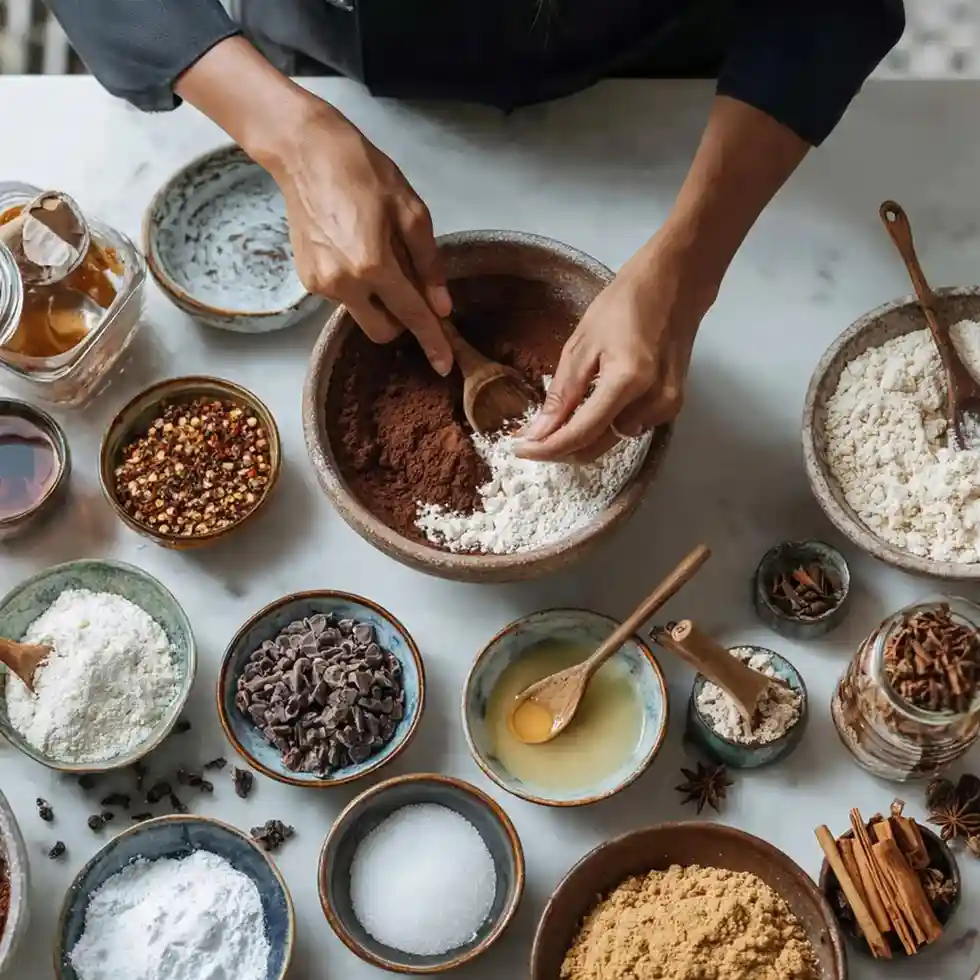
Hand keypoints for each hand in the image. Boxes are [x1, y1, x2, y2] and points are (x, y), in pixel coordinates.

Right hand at [264, 97, 453, 373]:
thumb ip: (429, 264)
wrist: (305, 152)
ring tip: (379, 254)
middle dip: (402, 320)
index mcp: (373, 265)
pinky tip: (357, 251)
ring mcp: (320, 285)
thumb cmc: (363, 172)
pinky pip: (344, 299)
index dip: (432, 341)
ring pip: (362, 315)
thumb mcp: (410, 211)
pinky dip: (359, 287)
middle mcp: (343, 283)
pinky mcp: (307, 280)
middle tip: (411, 287)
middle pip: (383, 331)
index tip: (445, 365)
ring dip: (379, 300)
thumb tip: (441, 306)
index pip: (411, 315)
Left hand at [516, 242, 713, 462]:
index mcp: (628, 380)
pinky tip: (595, 404)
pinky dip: (607, 424)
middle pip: (597, 447)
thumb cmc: (626, 303)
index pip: (581, 433)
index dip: (547, 448)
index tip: (521, 451)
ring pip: (612, 441)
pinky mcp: (673, 406)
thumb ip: (563, 393)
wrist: (675, 285)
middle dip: (562, 448)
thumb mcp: (582, 343)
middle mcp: (652, 401)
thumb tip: (539, 433)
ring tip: (563, 416)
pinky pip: (630, 429)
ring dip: (584, 436)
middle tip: (534, 437)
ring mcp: (667, 407)